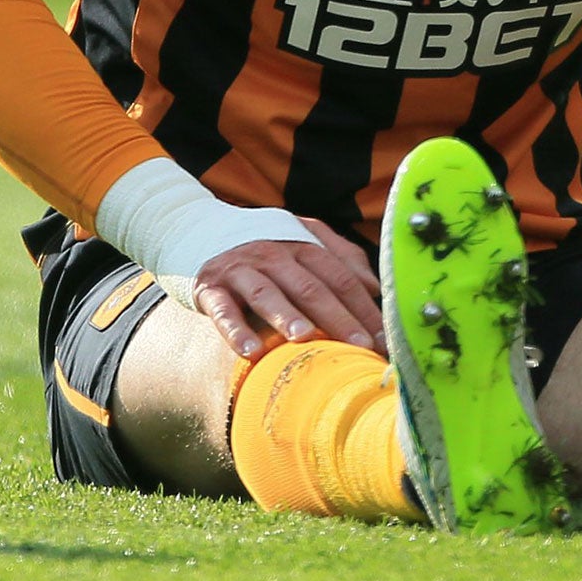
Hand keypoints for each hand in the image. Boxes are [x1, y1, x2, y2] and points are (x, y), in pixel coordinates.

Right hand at [175, 217, 382, 358]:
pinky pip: (223, 309)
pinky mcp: (210, 286)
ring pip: (267, 292)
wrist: (197, 229)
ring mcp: (241, 268)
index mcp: (302, 244)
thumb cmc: (264, 247)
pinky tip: (250, 351)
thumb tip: (375, 287)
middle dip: (338, 318)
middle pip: (311, 287)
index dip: (363, 307)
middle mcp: (274, 253)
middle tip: (360, 347)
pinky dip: (236, 330)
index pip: (340, 277)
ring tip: (306, 339)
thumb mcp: (302, 240)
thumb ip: (340, 257)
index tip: (384, 338)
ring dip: (287, 316)